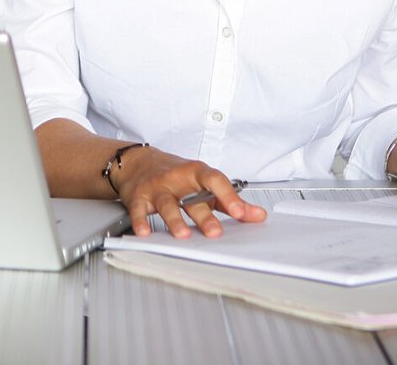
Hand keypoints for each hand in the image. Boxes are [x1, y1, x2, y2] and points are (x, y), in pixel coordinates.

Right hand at [112, 147, 266, 237]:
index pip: (215, 181)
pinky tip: (145, 232)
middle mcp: (177, 179)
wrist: (138, 162)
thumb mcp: (204, 183)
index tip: (240, 212)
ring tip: (183, 235)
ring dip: (175, 220)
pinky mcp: (138, 197)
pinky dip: (140, 221)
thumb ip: (230, 200)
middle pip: (192, 197)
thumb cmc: (177, 175)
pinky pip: (139, 209)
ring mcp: (157, 188)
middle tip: (215, 232)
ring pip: (167, 203)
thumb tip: (258, 215)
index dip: (228, 196)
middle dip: (204, 216)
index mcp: (196, 173)